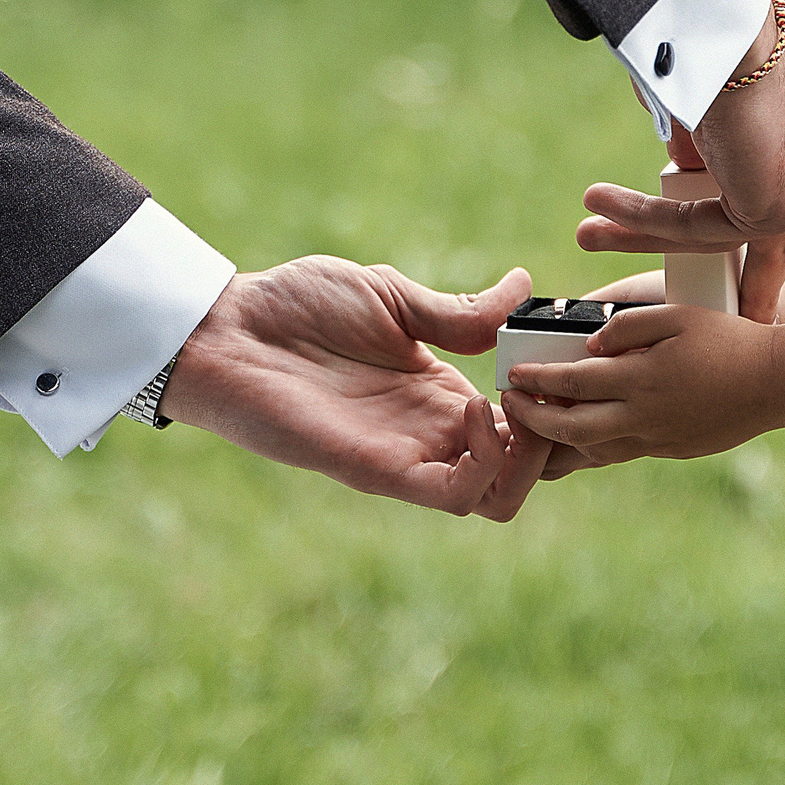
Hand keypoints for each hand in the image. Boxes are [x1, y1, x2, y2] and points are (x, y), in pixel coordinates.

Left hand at [160, 256, 575, 517]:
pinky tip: (472, 405)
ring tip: (511, 401)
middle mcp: (430, 433)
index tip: (558, 359)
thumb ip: (460, 311)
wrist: (226, 327)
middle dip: (554, 436)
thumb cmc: (296, 307)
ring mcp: (407, 456)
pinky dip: (484, 460)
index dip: (551, 403)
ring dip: (527, 454)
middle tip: (545, 389)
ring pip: (498, 497)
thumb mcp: (392, 297)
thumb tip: (526, 287)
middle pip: (522, 473)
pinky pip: (455, 494)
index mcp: (438, 394)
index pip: (518, 425)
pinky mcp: (378, 471)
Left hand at [503, 303, 778, 462]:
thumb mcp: (678, 315)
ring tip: (541, 425)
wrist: (776, 382)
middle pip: (570, 429)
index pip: (571, 383)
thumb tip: (591, 346)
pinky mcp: (671, 449)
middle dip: (533, 421)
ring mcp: (657, 439)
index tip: (513, 376)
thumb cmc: (728, 339)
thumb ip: (628, 324)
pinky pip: (622, 452)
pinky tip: (587, 433)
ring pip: (593, 450)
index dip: (536, 381)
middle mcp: (642, 416)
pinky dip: (595, 446)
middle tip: (513, 408)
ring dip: (560, 441)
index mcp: (640, 379)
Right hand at [579, 8, 784, 321]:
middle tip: (743, 309)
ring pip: (727, 227)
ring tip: (589, 230)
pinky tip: (599, 211)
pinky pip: (703, 226)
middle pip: (773, 225)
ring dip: (651, 230)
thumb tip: (684, 163)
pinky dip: (645, 221)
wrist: (728, 20)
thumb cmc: (718, 31)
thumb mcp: (716, 86)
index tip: (746, 254)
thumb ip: (709, 133)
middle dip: (748, 274)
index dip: (764, 222)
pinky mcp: (779, 206)